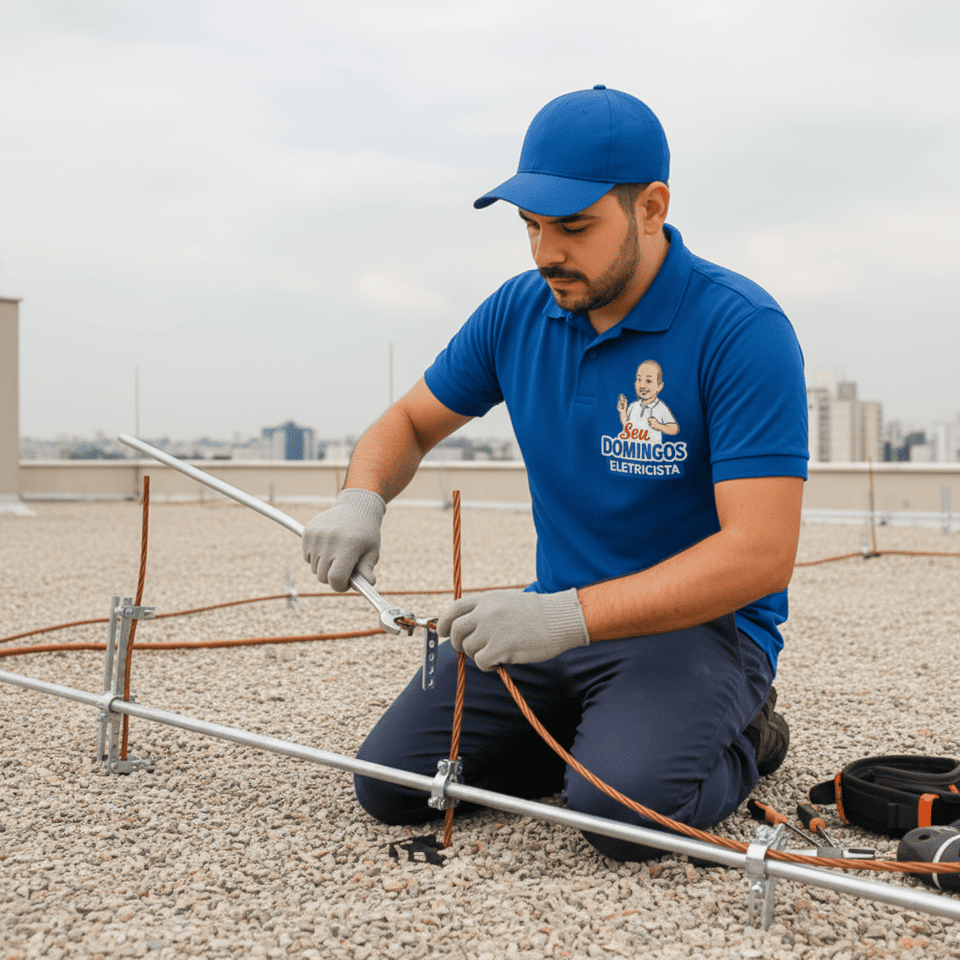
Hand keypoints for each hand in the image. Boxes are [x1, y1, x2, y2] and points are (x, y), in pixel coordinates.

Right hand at [302, 488, 385, 591]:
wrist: (355, 507)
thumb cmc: (366, 533)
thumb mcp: (372, 551)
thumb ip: (367, 569)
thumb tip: (368, 584)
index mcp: (349, 546)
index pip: (336, 579)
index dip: (341, 586)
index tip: (347, 583)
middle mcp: (330, 540)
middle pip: (323, 577)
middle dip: (333, 578)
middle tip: (344, 568)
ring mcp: (317, 535)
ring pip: (314, 568)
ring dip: (324, 567)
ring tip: (337, 555)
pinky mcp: (307, 532)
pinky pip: (307, 557)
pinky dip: (316, 558)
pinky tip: (328, 547)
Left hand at [437, 588, 588, 671]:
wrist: (560, 619)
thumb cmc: (537, 613)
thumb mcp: (506, 601)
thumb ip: (485, 610)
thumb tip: (464, 627)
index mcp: (486, 599)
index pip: (454, 609)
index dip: (443, 622)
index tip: (441, 632)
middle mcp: (485, 613)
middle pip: (456, 631)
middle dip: (458, 642)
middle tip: (469, 648)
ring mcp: (491, 630)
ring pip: (469, 649)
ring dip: (478, 654)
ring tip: (496, 652)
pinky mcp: (499, 647)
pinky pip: (481, 662)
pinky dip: (488, 665)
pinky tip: (500, 660)